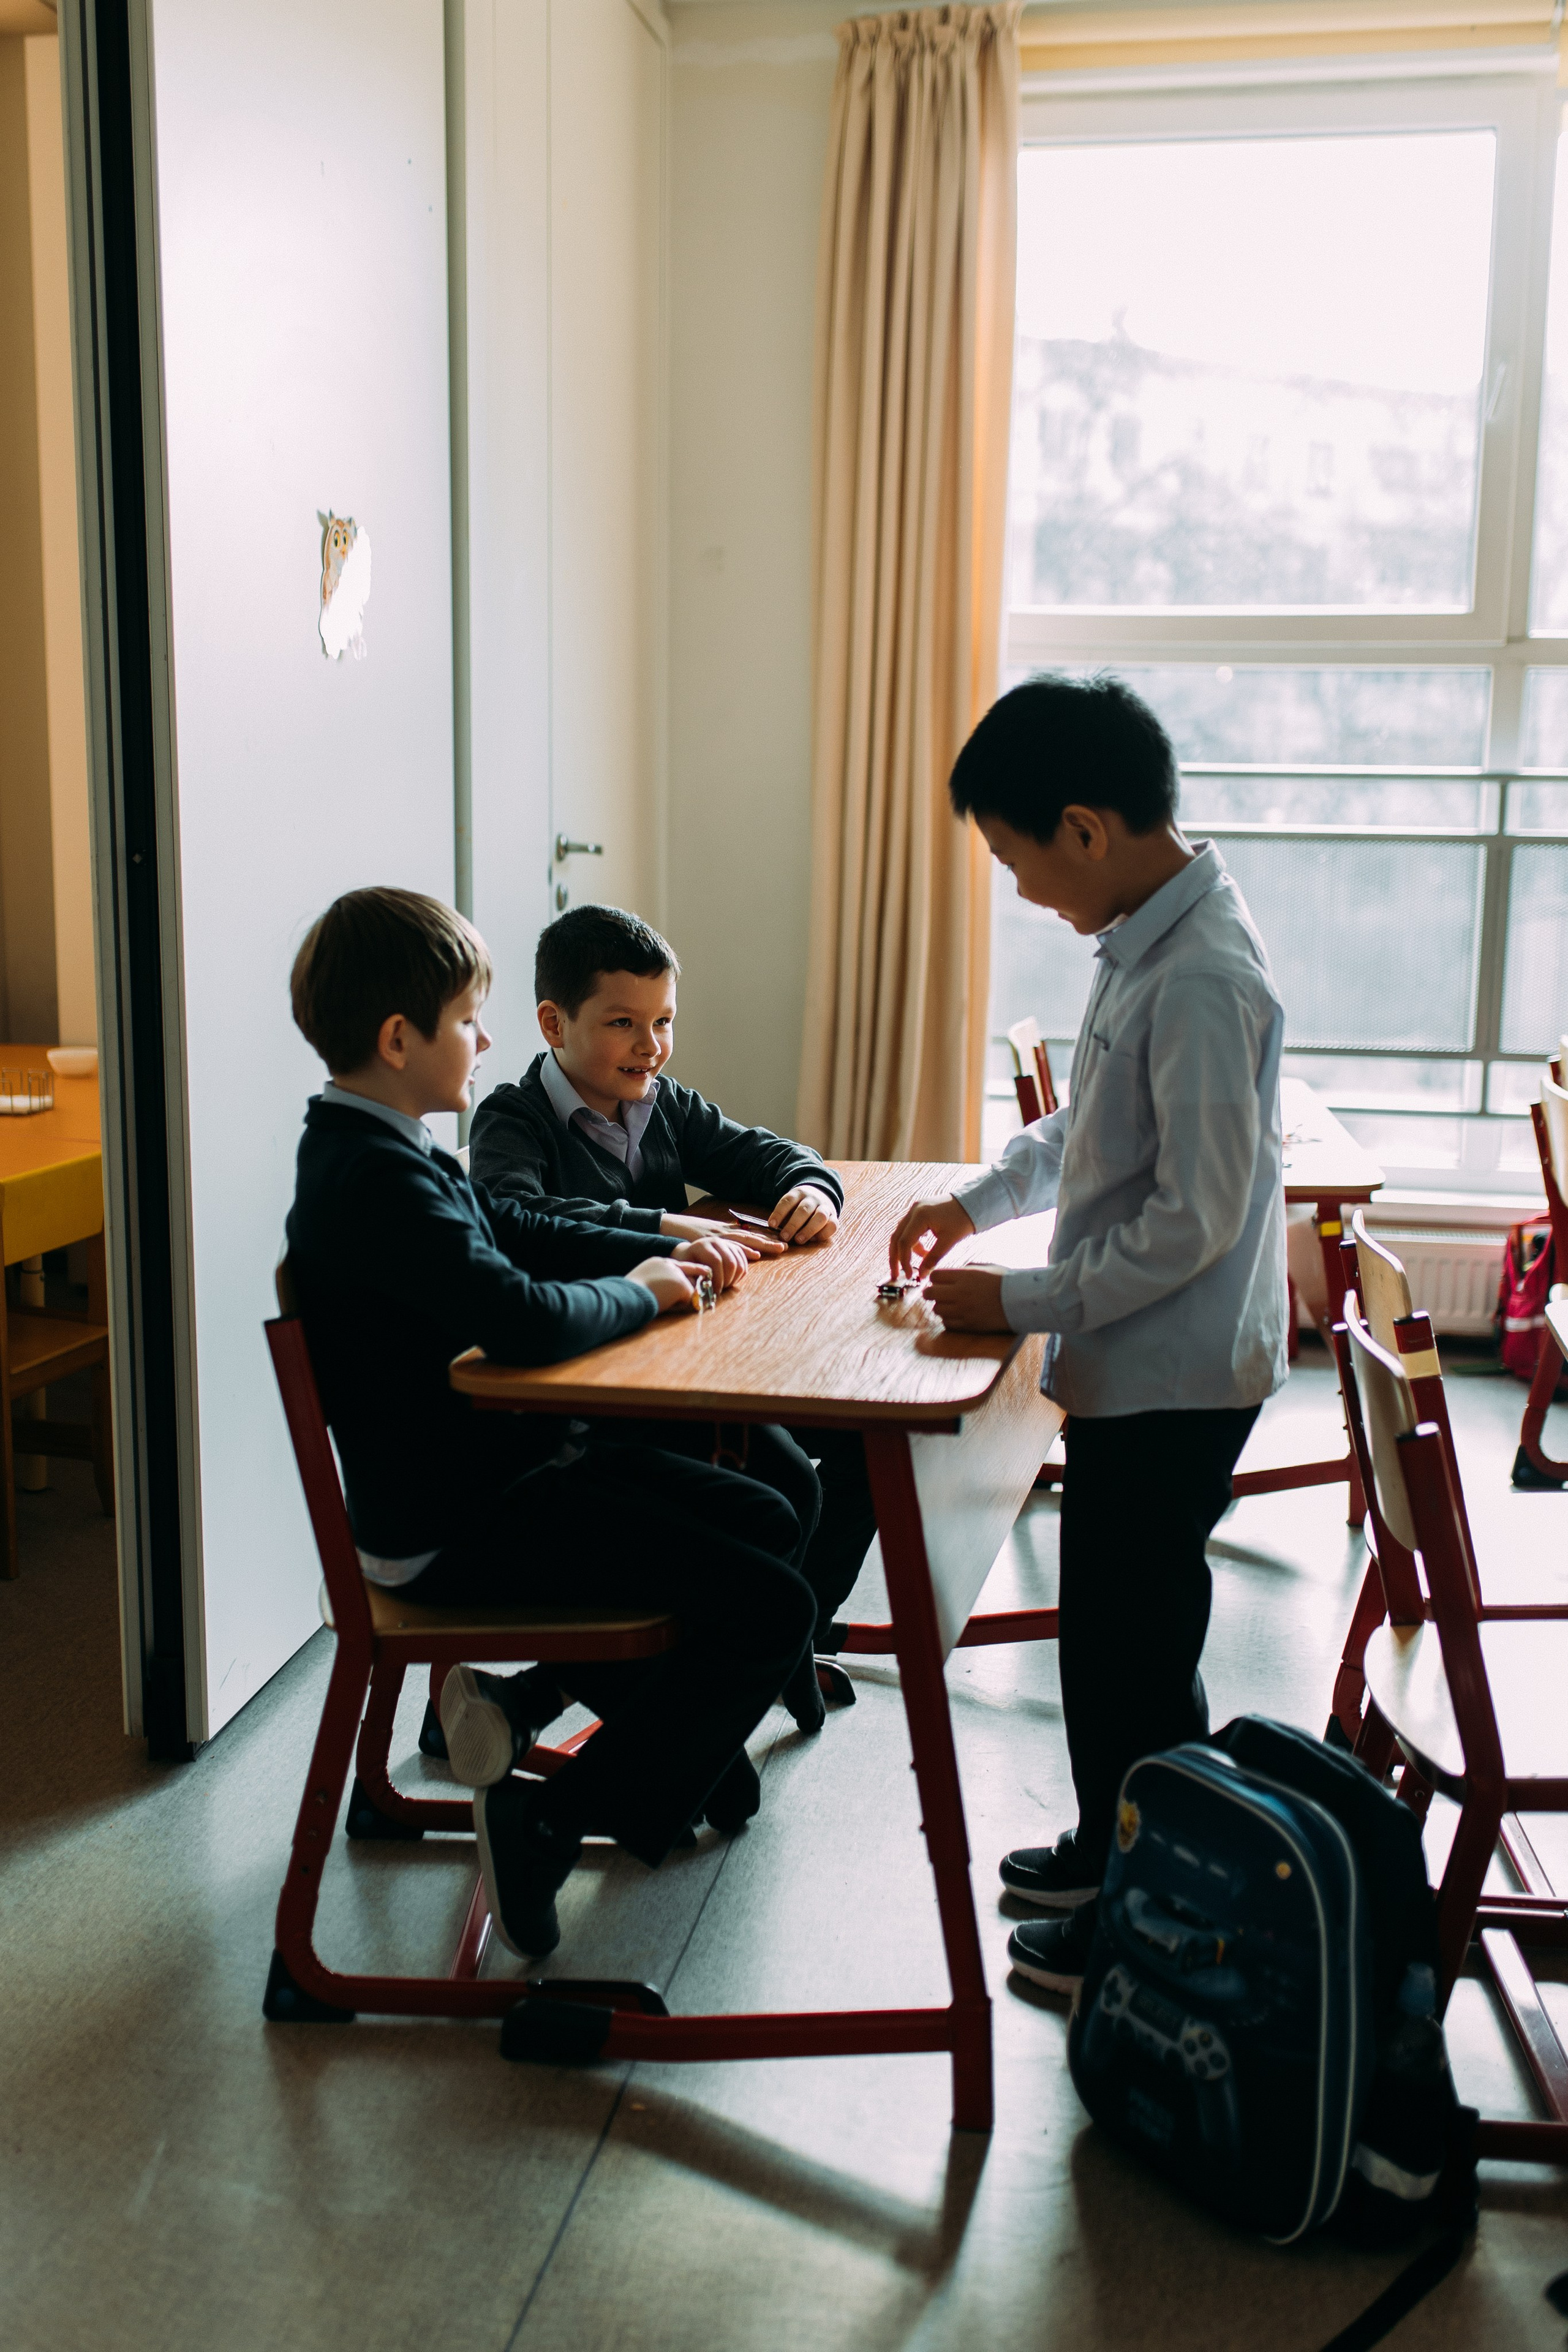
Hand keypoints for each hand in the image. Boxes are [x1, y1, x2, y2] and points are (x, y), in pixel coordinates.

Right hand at [627, 1258, 705, 1314]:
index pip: (680, 1265)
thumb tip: (679, 1294)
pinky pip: (688, 1301)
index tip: (707, 1271)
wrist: (630, 1296)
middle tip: (688, 1294)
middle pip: (689, 1277)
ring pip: (688, 1291)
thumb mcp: (644, 1284)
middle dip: (690, 1290)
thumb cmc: (631, 1295)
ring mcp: (677, 1273)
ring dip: (679, 1301)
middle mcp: (669, 1265)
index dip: (694, 1269)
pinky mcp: (683, 1285)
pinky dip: (678, 1307)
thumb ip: (661, 1284)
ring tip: (660, 1301)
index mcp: (657, 1262)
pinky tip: (664, 1304)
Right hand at [659, 1211, 785, 1258]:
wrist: (668, 1228)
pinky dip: (742, 1249)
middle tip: (785, 1246)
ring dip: (762, 1244)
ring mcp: (718, 1235)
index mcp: (725, 1230)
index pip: (748, 1233)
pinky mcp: (711, 1241)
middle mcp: (724, 1231)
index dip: (764, 1238)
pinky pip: (729, 1246)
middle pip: (751, 1234)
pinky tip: (753, 1254)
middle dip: (769, 1240)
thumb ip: (721, 1240)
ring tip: (777, 1248)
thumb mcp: (707, 1236)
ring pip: (745, 1238)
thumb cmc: (686, 1234)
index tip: (780, 1241)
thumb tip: (735, 1249)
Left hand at [672, 1234, 748, 1290]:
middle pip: (730, 1262)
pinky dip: (740, 1274)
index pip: (716, 1261)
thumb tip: (703, 1288)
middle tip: (721, 1289)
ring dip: (735, 1278)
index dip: (718, 1278)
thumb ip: (692, 1279)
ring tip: (725, 1285)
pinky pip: (743, 1262)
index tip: (715, 1291)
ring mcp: (726, 1243)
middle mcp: (716, 1241)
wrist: (690, 1253)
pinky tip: (732, 1280)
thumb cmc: (687, 1264)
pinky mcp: (734, 1248)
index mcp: (702, 1246)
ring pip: (739, 1263)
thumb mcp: (685, 1270)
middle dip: (728, 1280)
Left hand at [770, 1184, 837, 1244]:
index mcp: (799, 1193)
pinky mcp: (834, 1217)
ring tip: (799, 1240)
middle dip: (793, 1224)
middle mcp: (813, 1199)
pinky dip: (823, 1234)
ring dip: (808, 1230)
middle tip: (784, 1237)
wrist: (821, 1195)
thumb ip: (784, 1215)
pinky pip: (833, 1225)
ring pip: (820, 1217)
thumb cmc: (799, 1206)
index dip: (779, 1213)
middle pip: (804, 1210)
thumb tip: (774, 1229)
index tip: (772, 1225)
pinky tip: (813, 1240)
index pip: (788, 1201)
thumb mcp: (790, 1204)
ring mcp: (825, 1207)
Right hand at [889, 1195, 974, 1278]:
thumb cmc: (963, 1219)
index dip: (904, 1261)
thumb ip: (933, 1258)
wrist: (972, 1202)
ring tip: (915, 1266)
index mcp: (920, 1216)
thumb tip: (921, 1275)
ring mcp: (915, 1209)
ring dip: (904, 1250)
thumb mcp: (949, 1241)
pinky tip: (923, 1252)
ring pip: (901, 1234)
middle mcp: (914, 1210)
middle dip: (895, 1258)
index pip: (904, 1242)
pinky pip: (909, 1229)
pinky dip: (913, 1243)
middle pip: (896, 1237)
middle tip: (895, 1274)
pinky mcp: (919, 1211)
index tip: (909, 1275)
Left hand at [924, 1264, 1010, 1332]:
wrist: (1021, 1301)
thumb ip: (966, 1270)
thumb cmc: (1006, 1282)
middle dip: (931, 1293)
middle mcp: (960, 1293)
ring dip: (941, 1307)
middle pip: (929, 1293)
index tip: (940, 1281)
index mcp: (965, 1276)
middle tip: (938, 1294)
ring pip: (937, 1309)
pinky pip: (947, 1323)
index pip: (935, 1276)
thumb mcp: (986, 1268)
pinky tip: (957, 1315)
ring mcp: (963, 1310)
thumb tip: (950, 1274)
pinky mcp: (968, 1325)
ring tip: (951, 1305)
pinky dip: (948, 1319)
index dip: (936, 1278)